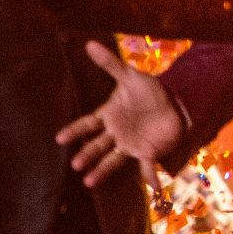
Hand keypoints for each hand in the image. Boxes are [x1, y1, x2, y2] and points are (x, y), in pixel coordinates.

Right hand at [57, 42, 188, 186]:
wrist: (173, 102)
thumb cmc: (148, 90)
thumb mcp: (129, 76)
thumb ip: (110, 64)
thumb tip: (89, 44)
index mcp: (109, 116)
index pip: (87, 124)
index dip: (74, 130)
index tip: (59, 138)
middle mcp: (116, 133)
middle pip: (97, 146)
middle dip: (87, 155)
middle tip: (75, 165)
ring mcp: (131, 144)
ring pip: (113, 160)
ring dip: (102, 171)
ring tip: (89, 182)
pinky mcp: (148, 152)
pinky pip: (146, 167)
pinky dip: (149, 178)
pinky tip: (151, 189)